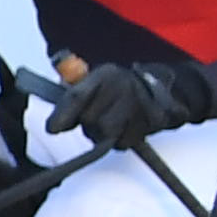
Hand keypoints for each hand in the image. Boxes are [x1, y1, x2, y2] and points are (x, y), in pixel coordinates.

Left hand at [58, 57, 207, 146]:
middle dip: (86, 124)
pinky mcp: (151, 122)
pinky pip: (121, 142)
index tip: (53, 130)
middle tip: (97, 115)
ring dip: (101, 133)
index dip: (62, 115)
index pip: (77, 96)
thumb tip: (53, 126)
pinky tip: (125, 126)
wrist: (163, 88)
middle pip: (89, 120)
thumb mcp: (95, 81)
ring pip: (104, 133)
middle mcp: (122, 86)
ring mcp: (139, 104)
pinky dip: (118, 139)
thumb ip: (72, 96)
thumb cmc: (117, 88)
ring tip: (112, 120)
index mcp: (105, 74)